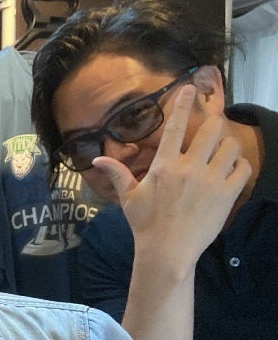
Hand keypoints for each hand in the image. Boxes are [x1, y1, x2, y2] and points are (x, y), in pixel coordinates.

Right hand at [90, 85, 251, 268]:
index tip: (190, 88)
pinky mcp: (227, 194)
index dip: (183, 104)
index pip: (175, 127)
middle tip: (214, 128)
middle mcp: (188, 168)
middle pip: (212, 130)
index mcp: (164, 166)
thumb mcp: (129, 198)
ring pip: (231, 146)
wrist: (167, 252)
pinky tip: (231, 171)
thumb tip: (96, 160)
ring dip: (229, 146)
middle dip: (215, 124)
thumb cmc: (145, 225)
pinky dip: (239, 166)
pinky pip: (242, 168)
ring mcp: (210, 180)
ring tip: (223, 152)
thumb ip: (117, 174)